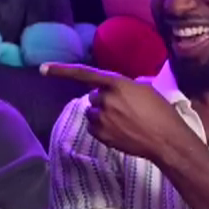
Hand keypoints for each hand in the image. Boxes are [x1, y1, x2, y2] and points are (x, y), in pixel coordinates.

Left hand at [40, 64, 190, 164]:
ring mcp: (101, 119)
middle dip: (103, 100)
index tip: (43, 69)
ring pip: (92, 113)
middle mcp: (105, 99)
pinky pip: (93, 127)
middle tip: (123, 107)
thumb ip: (124, 86)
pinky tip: (119, 130)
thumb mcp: (145, 89)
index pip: (84, 73)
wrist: (165, 140)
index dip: (62, 70)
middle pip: (93, 96)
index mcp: (117, 83)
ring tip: (123, 120)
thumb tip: (115, 89)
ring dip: (102, 114)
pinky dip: (101, 128)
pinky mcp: (101, 135)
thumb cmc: (161, 112)